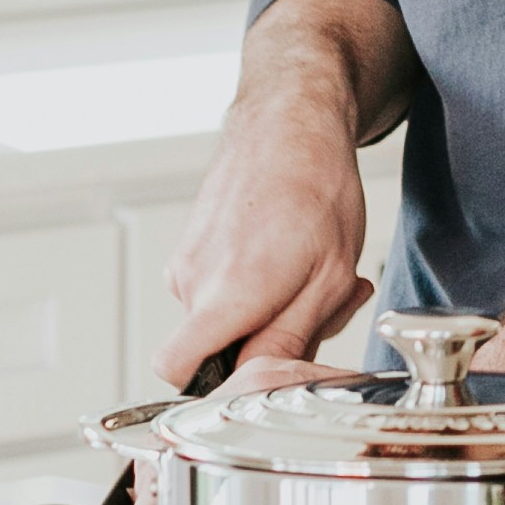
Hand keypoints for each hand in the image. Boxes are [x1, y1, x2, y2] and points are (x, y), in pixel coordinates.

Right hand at [153, 52, 380, 392]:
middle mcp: (191, 281)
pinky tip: (289, 253)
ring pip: (220, 318)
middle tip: (315, 304)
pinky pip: (216, 288)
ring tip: (308, 270)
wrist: (290, 120)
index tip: (258, 370)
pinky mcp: (189, 245)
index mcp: (224, 295)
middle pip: (213, 349)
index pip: (176, 371)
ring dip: (266, 309)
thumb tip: (261, 381)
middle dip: (265, 342)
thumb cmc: (316, 187)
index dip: (216, 383)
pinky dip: (253, 284)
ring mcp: (185, 260)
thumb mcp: (328, 276)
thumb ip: (290, 339)